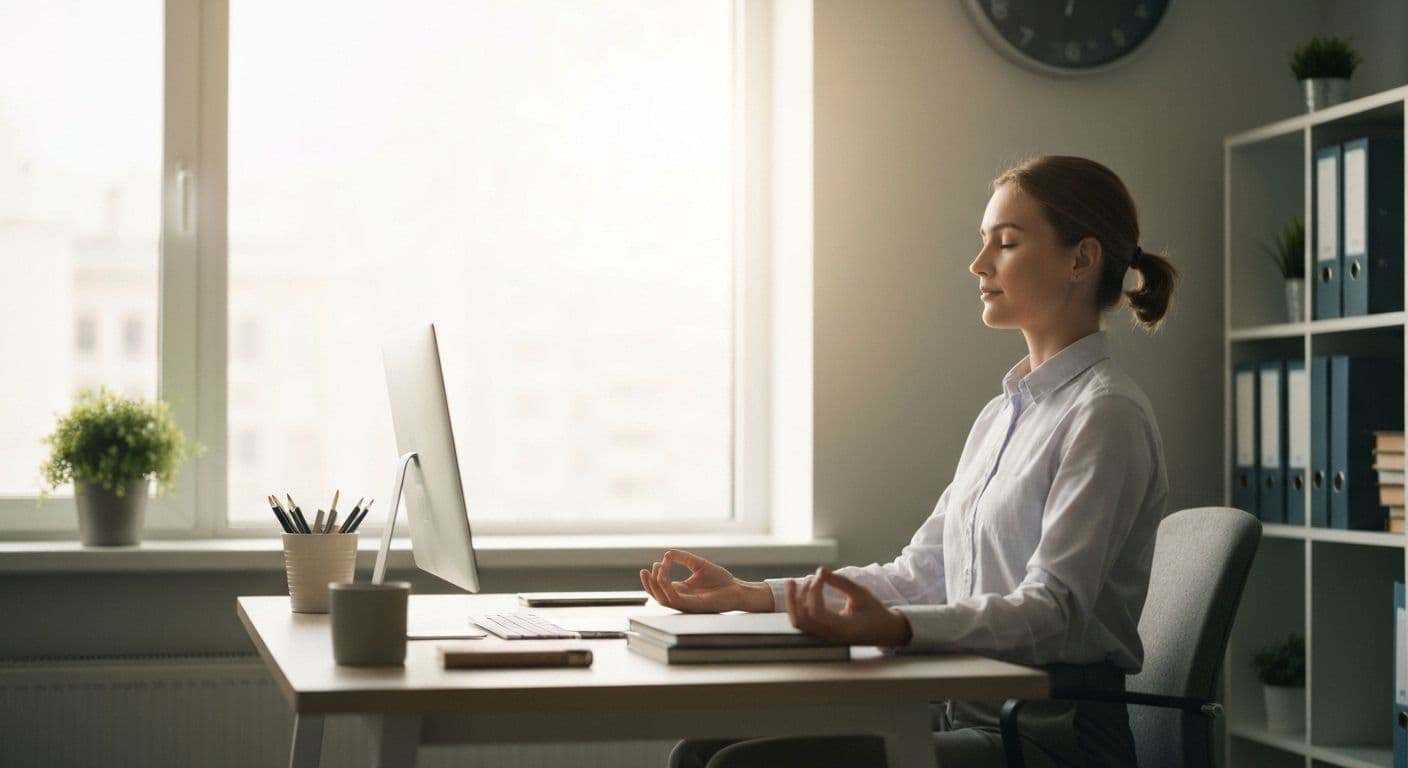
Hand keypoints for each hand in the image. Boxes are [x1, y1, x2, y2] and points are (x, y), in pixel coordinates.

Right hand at [639, 549, 772, 612]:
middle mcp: (681, 598)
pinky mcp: (692, 606)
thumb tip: (667, 553)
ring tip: (655, 571)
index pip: (661, 586)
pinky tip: (665, 577)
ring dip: (656, 586)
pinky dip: (667, 588)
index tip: (660, 560)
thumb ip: (683, 558)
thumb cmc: (720, 579)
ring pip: (662, 599)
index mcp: (681, 590)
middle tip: (644, 571)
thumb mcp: (698, 564)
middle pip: (657, 596)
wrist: (736, 589)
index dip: (656, 575)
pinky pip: (674, 600)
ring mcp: (685, 604)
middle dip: (648, 584)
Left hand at [784, 567, 912, 646]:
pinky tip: (802, 593)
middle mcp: (830, 636)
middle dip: (795, 598)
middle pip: (801, 621)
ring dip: (793, 602)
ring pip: (799, 624)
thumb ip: (841, 583)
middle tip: (802, 579)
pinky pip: (803, 623)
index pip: (816, 612)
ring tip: (795, 584)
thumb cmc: (875, 612)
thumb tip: (821, 570)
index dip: (813, 591)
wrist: (884, 631)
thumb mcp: (861, 594)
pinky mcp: (822, 634)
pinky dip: (798, 607)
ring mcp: (824, 637)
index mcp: (842, 628)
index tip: (820, 576)